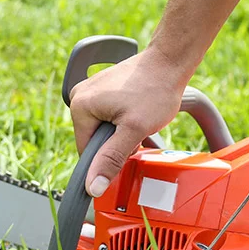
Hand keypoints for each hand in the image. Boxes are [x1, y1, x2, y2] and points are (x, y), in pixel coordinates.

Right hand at [69, 47, 189, 196]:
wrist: (169, 63)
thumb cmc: (155, 91)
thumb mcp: (134, 130)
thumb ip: (111, 159)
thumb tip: (93, 186)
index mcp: (80, 106)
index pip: (86, 151)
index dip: (108, 158)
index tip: (128, 149)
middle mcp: (79, 96)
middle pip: (95, 140)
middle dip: (117, 143)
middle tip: (137, 130)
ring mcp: (91, 90)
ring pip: (103, 129)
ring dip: (122, 132)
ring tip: (139, 118)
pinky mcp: (102, 88)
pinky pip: (108, 115)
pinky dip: (123, 119)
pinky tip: (137, 111)